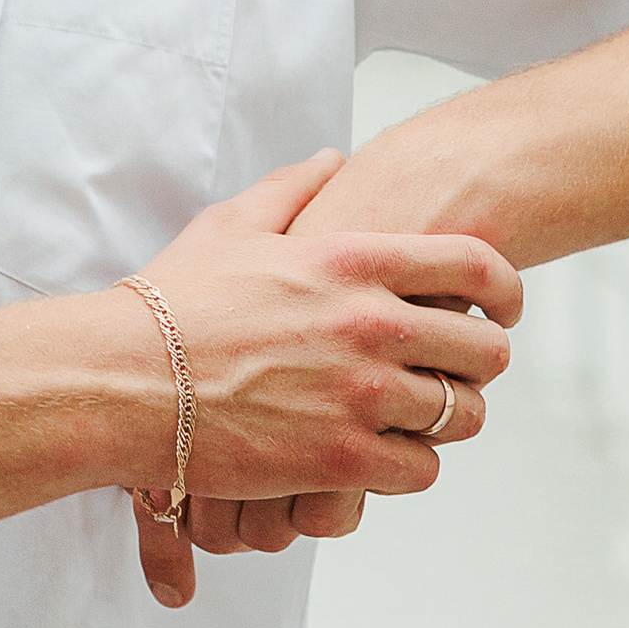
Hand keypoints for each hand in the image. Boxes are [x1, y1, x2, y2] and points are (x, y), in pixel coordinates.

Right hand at [121, 149, 517, 609]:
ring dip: (444, 420)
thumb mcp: (232, 225)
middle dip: (477, 365)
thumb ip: (293, 186)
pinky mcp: (339, 457)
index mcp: (353, 260)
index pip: (476, 265)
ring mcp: (360, 393)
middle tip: (454, 374)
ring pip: (459, 416)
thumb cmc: (171, 302)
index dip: (506, 290)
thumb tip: (331, 157)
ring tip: (414, 420)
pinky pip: (419, 470)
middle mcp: (370, 323)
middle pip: (485, 350)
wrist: (122, 379)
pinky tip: (378, 458)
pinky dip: (407, 468)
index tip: (502, 309)